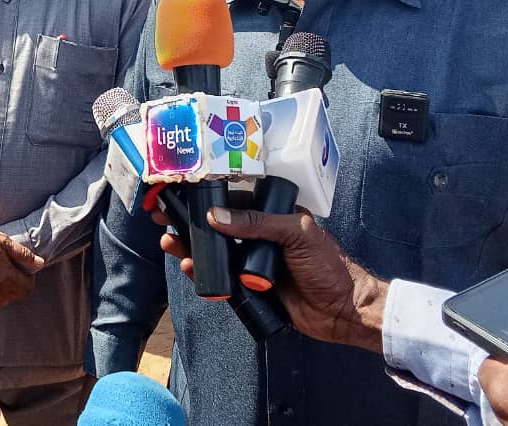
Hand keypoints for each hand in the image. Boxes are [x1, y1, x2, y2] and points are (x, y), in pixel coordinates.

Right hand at [0, 224, 44, 308]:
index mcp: (5, 277)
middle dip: (17, 285)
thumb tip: (39, 263)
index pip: (26, 288)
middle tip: (10, 271)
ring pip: (0, 301)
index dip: (28, 279)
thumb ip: (23, 254)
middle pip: (14, 296)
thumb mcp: (2, 241)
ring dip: (3, 291)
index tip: (24, 271)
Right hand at [155, 206, 386, 352]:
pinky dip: (202, 274)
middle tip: (164, 221)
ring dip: (191, 249)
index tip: (182, 196)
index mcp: (272, 217)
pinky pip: (220, 280)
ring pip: (214, 254)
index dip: (206, 200)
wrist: (343, 311)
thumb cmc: (327, 266)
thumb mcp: (297, 234)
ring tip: (171, 243)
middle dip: (190, 225)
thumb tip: (216, 217)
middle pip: (217, 229)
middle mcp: (259, 238)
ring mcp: (252, 264)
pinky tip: (188, 268)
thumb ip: (258, 223)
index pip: (233, 203)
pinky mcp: (248, 289)